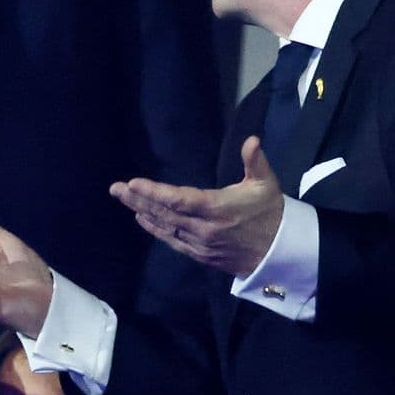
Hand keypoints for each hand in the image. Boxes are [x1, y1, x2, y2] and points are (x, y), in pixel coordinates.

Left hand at [111, 137, 284, 277]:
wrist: (279, 252)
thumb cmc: (270, 213)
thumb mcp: (266, 184)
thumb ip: (255, 161)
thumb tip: (251, 140)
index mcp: (217, 209)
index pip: (179, 200)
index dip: (154, 193)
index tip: (133, 183)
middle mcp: (204, 228)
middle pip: (164, 213)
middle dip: (138, 200)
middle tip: (116, 189)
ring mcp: (199, 244)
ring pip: (165, 227)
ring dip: (142, 212)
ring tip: (122, 198)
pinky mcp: (199, 255)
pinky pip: (172, 241)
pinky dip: (155, 229)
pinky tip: (141, 218)